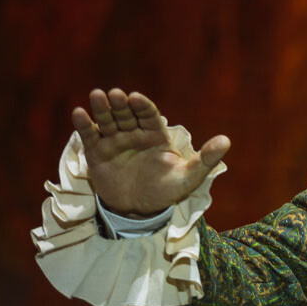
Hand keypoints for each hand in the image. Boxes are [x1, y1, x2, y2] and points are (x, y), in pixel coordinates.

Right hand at [72, 89, 229, 216]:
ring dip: (102, 108)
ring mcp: (114, 142)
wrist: (141, 210)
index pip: (149, 116)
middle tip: (116, 95)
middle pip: (126, 114)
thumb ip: (206, 159)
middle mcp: (134, 134)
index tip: (136, 98)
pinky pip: (90, 136)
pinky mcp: (97, 152)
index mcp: (155, 136)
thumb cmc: (167, 191)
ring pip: (107, 121)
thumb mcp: (189, 177)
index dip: (142, 106)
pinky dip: (84, 125)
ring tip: (97, 96)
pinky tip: (80, 113)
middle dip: (121, 104)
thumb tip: (226, 140)